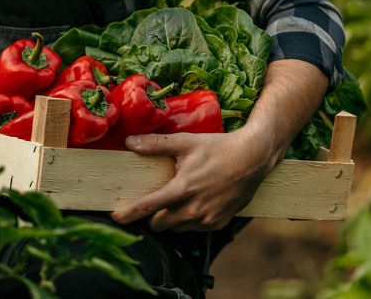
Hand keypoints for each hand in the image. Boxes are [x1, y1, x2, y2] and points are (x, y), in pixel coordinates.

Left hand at [110, 59, 328, 231]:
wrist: (254, 158)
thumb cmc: (218, 148)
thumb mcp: (186, 142)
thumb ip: (156, 144)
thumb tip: (129, 142)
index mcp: (183, 188)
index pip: (149, 207)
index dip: (130, 214)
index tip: (116, 217)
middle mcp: (194, 209)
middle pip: (159, 224)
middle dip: (153, 215)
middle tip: (156, 201)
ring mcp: (208, 219)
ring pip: (177, 227)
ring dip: (172, 218)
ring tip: (179, 198)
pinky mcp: (219, 223)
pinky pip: (195, 228)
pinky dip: (190, 219)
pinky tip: (197, 202)